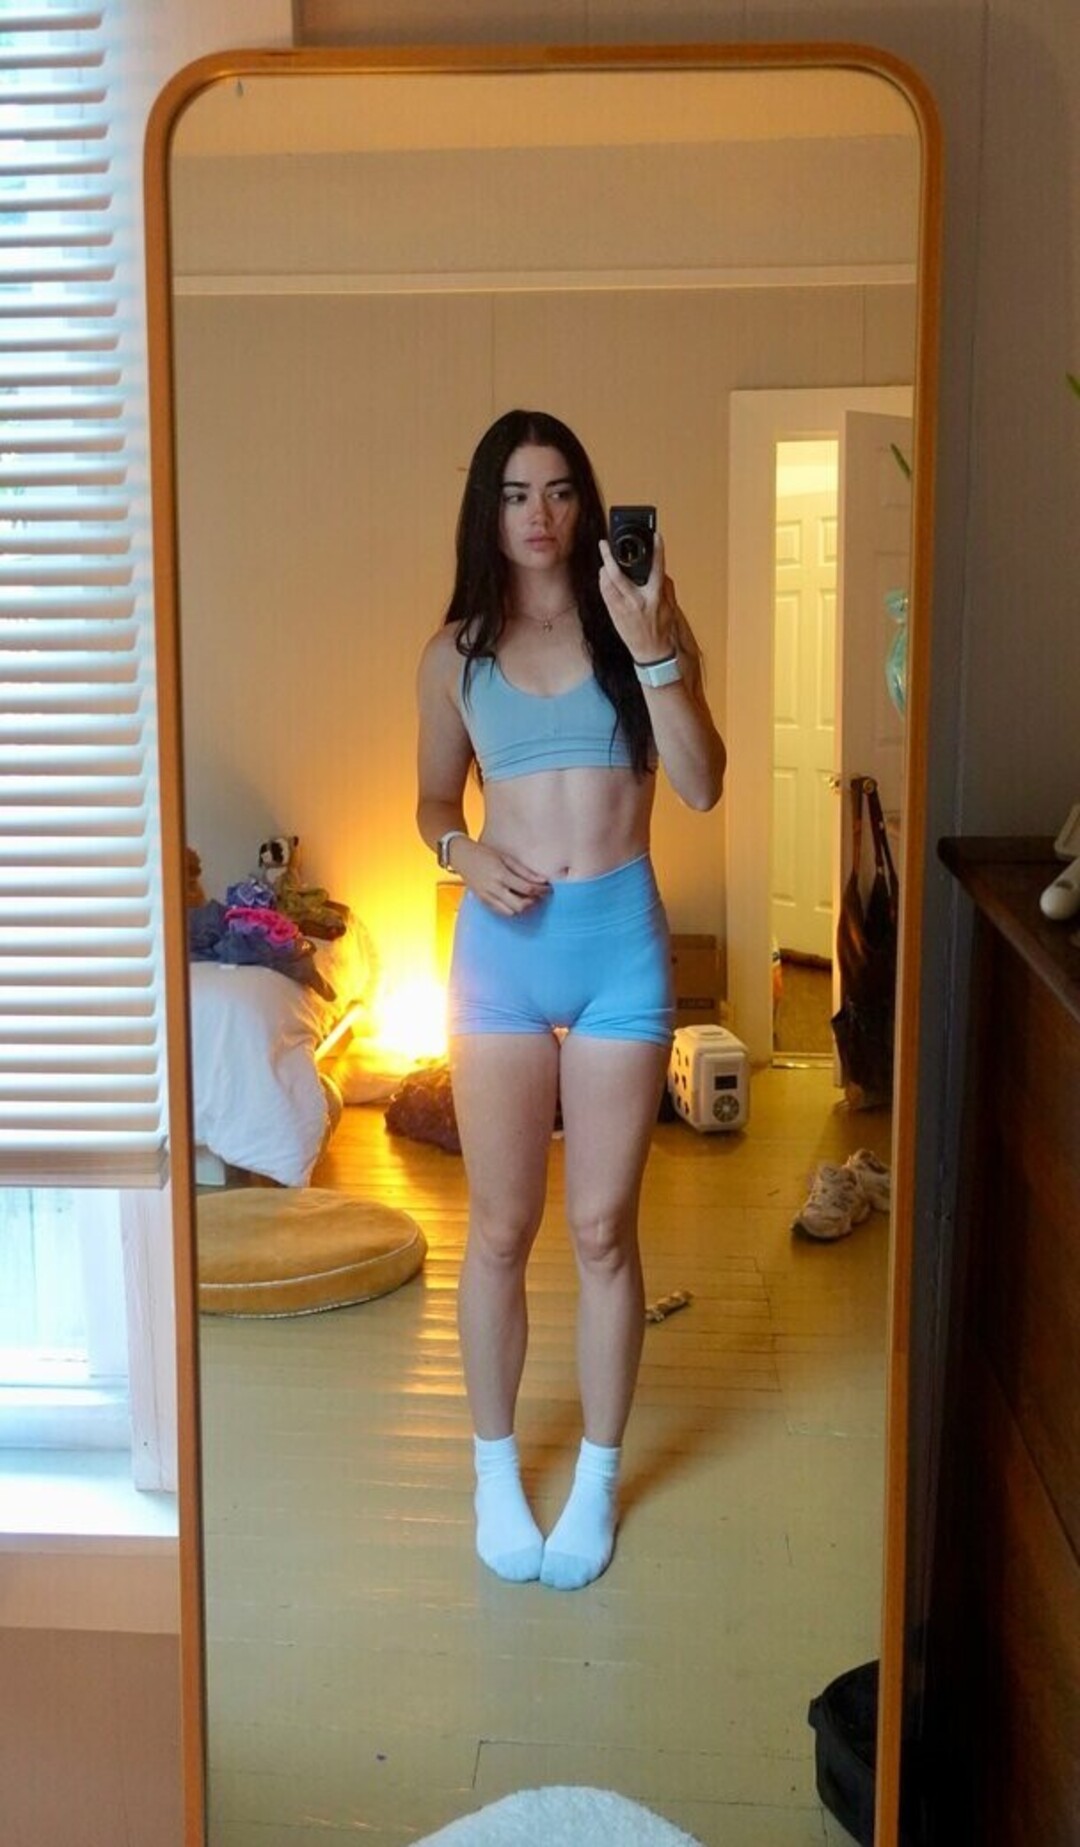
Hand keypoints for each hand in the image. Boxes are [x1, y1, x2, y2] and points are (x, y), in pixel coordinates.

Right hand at [453, 839, 549, 915]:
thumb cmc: (484, 854)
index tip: (548, 889)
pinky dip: (511, 909)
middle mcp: (493, 889)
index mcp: (501, 875)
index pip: (527, 889)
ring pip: (511, 912)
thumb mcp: (506, 858)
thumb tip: (542, 880)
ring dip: (522, 907)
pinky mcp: (483, 902)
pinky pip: (501, 912)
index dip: (541, 891)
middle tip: (539, 895)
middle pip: (520, 905)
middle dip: (533, 902)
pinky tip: (515, 900)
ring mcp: (487, 897)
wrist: (462, 857)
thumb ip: (524, 871)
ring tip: (527, 898)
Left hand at [598, 530, 675, 662]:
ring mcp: (623, 609)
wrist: (651, 654)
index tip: (656, 535)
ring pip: (607, 583)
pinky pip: (604, 594)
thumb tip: (662, 571)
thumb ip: (666, 588)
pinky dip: (603, 582)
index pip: (656, 569)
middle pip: (618, 575)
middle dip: (609, 557)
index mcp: (654, 598)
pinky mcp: (614, 615)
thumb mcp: (670, 608)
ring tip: (605, 559)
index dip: (658, 551)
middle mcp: (637, 602)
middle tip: (604, 543)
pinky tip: (604, 575)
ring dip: (604, 568)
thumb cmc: (662, 631)